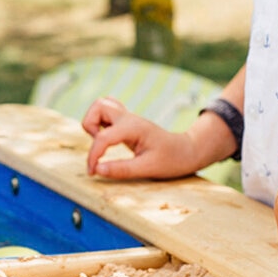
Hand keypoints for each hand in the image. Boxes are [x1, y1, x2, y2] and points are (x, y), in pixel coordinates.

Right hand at [81, 96, 200, 179]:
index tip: (93, 172)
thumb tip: (98, 170)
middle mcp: (129, 118)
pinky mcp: (128, 121)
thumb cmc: (172, 160)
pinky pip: (108, 111)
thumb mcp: (148, 169)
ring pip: (101, 104)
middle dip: (90, 126)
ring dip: (94, 121)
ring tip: (101, 141)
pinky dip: (100, 121)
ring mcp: (128, 117)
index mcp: (133, 128)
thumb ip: (122, 169)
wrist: (187, 151)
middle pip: (98, 106)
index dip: (93, 156)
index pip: (102, 137)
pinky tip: (107, 137)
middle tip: (99, 146)